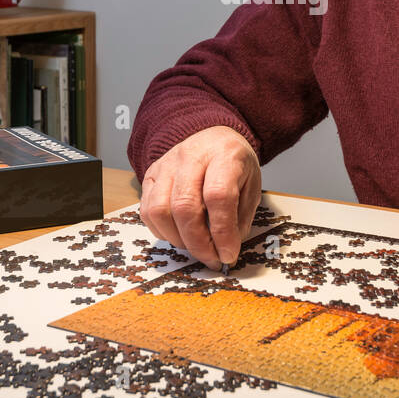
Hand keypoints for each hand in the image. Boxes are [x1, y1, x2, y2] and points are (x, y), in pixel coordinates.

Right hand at [139, 125, 261, 269]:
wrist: (211, 137)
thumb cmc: (233, 164)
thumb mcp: (251, 185)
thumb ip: (240, 217)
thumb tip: (226, 250)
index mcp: (224, 155)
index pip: (218, 196)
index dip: (222, 232)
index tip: (228, 254)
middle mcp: (191, 157)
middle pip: (185, 206)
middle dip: (199, 244)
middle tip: (212, 260)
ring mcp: (166, 165)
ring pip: (160, 211)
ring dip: (178, 240)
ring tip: (196, 248)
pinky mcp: (150, 175)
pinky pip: (147, 211)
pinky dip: (162, 232)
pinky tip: (179, 235)